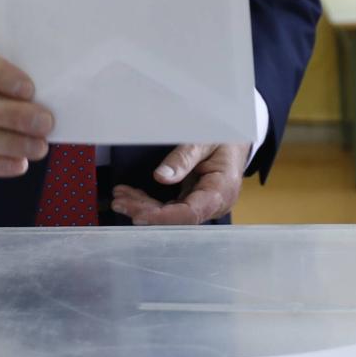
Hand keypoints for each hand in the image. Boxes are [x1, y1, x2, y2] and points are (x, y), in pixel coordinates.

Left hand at [112, 143, 248, 223]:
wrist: (236, 140)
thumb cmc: (224, 138)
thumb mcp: (204, 141)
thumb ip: (183, 158)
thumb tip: (161, 177)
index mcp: (222, 190)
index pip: (191, 213)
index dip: (163, 217)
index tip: (139, 214)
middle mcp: (214, 204)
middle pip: (177, 217)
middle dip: (146, 211)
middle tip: (119, 201)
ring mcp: (204, 205)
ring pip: (170, 214)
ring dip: (144, 207)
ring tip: (119, 197)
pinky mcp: (194, 201)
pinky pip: (170, 207)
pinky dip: (150, 202)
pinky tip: (131, 196)